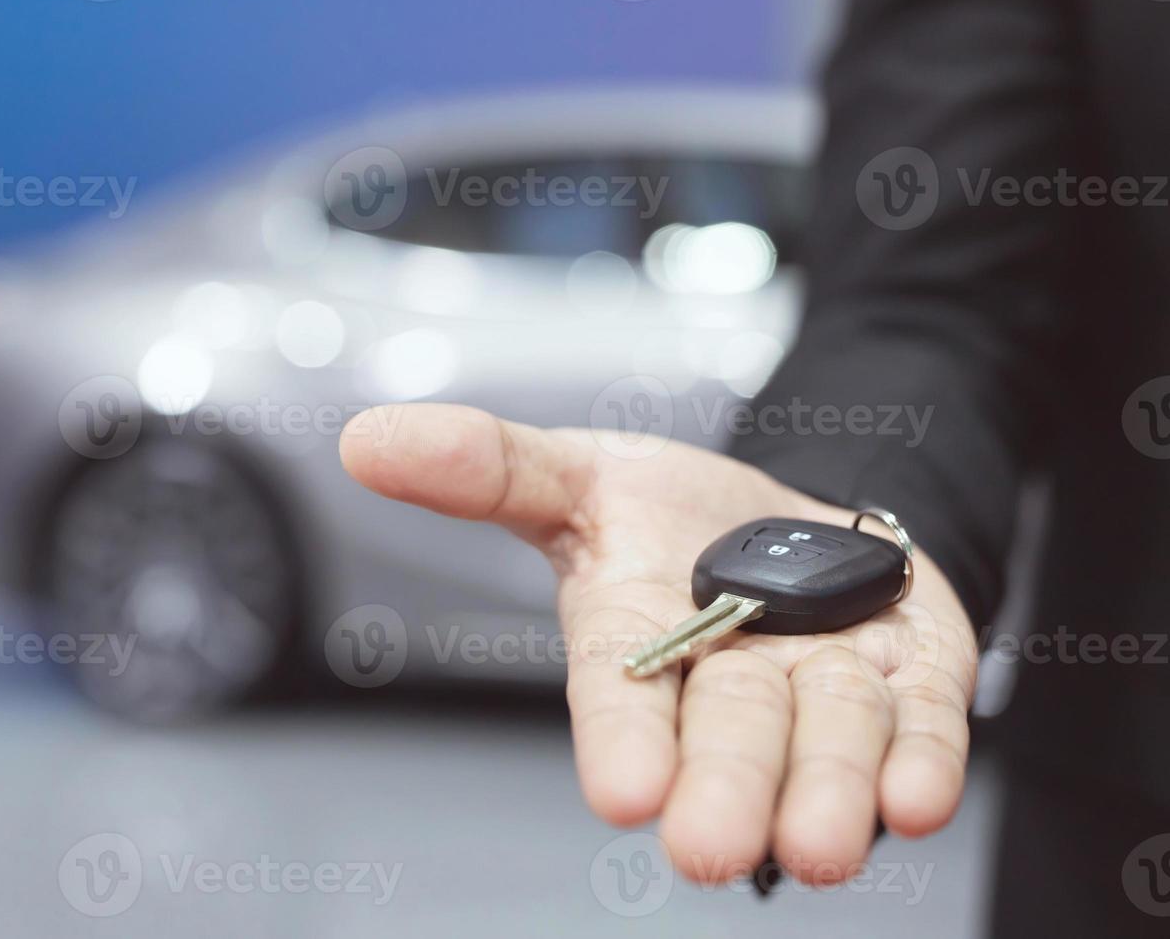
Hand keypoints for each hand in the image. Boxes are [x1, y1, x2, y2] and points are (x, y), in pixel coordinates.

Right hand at [340, 404, 977, 884]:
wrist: (789, 519)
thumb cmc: (669, 515)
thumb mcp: (579, 469)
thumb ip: (485, 465)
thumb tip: (365, 439)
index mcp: (637, 635)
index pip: (621, 692)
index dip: (621, 741)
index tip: (622, 794)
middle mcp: (730, 678)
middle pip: (730, 733)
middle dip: (724, 785)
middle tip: (712, 845)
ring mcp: (825, 682)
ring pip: (831, 739)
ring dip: (829, 788)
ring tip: (825, 841)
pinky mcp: (909, 676)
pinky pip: (919, 722)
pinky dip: (920, 757)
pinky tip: (918, 798)